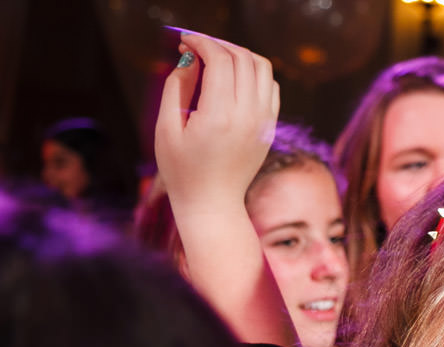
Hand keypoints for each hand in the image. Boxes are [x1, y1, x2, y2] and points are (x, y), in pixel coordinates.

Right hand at [154, 31, 278, 212]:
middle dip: (218, 44)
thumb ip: (176, 88)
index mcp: (219, 116)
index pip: (220, 60)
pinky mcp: (269, 128)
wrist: (213, 203)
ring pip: (262, 68)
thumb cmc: (182, 170)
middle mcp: (247, 116)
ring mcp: (263, 122)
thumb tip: (189, 58)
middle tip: (198, 46)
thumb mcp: (166, 129)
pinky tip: (234, 78)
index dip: (201, 42)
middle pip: (242, 58)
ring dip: (240, 54)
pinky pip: (271, 87)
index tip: (185, 41)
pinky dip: (255, 73)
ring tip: (217, 58)